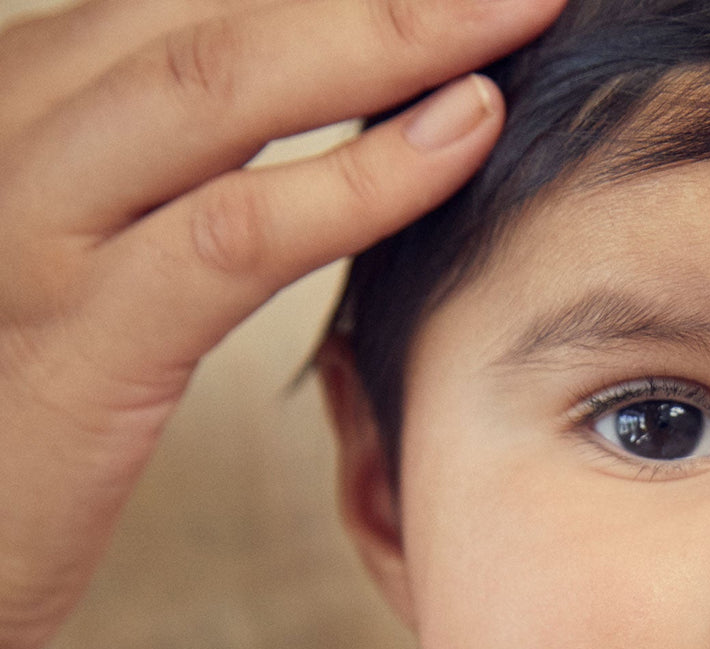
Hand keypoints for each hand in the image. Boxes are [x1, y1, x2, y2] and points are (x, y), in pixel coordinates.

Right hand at [0, 0, 564, 648]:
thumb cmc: (1, 407)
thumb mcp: (64, 258)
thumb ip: (153, 178)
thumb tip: (300, 133)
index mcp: (17, 99)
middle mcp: (8, 127)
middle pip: (213, 8)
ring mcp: (28, 227)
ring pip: (222, 85)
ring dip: (388, 39)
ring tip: (516, 11)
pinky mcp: (76, 342)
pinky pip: (235, 235)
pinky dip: (359, 180)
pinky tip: (460, 134)